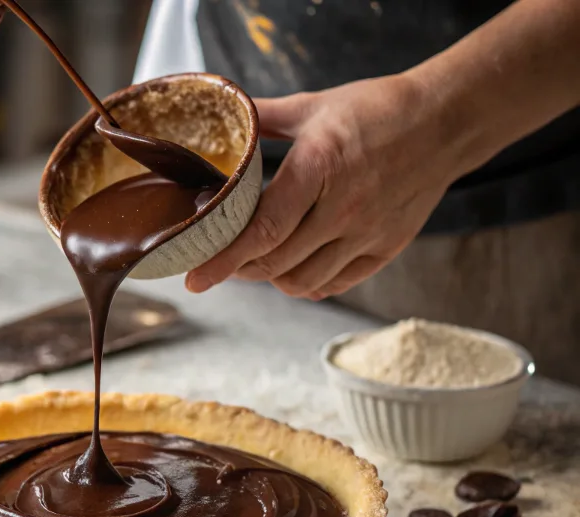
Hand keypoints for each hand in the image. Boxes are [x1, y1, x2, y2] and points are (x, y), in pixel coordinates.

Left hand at [185, 75, 456, 299]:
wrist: (446, 121)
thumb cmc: (377, 110)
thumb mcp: (314, 106)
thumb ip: (264, 118)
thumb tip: (224, 116)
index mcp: (319, 167)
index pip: (262, 231)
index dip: (224, 261)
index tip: (196, 280)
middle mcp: (343, 208)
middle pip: (276, 263)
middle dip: (239, 270)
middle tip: (220, 264)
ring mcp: (367, 232)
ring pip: (302, 282)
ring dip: (271, 280)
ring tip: (256, 263)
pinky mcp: (386, 248)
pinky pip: (335, 284)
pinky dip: (307, 285)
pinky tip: (294, 269)